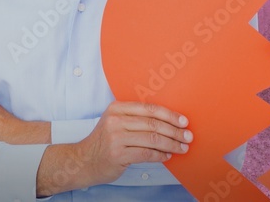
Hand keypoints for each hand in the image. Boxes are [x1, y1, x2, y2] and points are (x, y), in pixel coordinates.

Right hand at [36, 101, 192, 195]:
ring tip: (182, 148)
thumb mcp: (116, 123)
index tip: (184, 121)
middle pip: (153, 123)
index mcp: (117, 108)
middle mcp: (116, 120)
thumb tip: (169, 121)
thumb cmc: (104, 142)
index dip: (170, 115)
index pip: (150, 108)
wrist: (82, 161)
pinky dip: (160, 155)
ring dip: (171, 144)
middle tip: (188, 136)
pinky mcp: (117, 154)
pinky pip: (146, 153)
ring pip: (152, 139)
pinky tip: (167, 156)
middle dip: (175, 131)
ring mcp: (115, 138)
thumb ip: (136, 118)